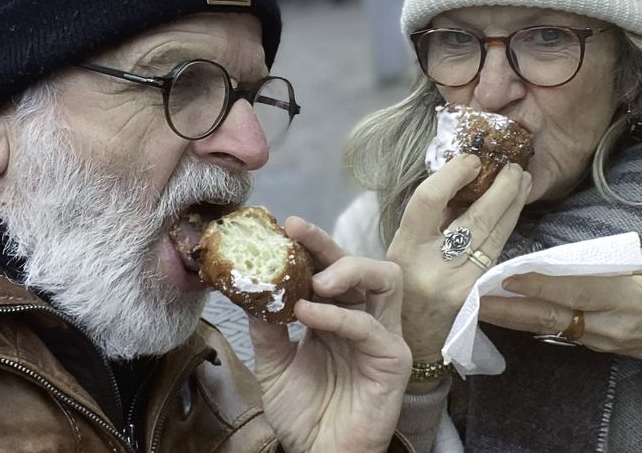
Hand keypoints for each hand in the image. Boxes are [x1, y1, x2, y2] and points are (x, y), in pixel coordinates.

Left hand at [251, 217, 410, 452]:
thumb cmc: (303, 414)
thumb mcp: (273, 363)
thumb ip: (267, 327)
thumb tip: (249, 287)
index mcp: (336, 315)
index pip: (329, 268)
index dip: (311, 245)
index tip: (282, 227)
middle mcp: (363, 318)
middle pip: (360, 264)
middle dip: (329, 244)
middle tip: (297, 233)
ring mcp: (381, 336)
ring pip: (386, 280)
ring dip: (349, 269)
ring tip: (315, 279)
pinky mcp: (392, 360)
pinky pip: (371, 327)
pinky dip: (339, 316)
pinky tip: (308, 313)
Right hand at [386, 156, 530, 367]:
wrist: (412, 342)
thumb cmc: (399, 290)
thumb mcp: (402, 252)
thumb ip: (428, 220)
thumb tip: (460, 181)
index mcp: (405, 250)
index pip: (428, 202)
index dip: (452, 176)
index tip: (470, 159)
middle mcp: (433, 268)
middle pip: (475, 219)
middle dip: (500, 188)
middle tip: (513, 166)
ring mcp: (460, 284)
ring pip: (495, 237)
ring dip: (513, 205)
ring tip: (524, 179)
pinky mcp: (479, 294)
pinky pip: (497, 253)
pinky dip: (507, 227)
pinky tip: (514, 210)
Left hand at [480, 247, 641, 360]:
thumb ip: (620, 258)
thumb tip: (579, 254)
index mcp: (628, 297)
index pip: (577, 289)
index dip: (542, 285)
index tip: (509, 277)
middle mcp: (608, 323)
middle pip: (552, 316)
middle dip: (510, 308)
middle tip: (474, 297)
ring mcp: (597, 339)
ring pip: (547, 328)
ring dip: (511, 317)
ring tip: (478, 304)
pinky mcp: (590, 346)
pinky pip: (554, 332)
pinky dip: (527, 321)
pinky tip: (503, 312)